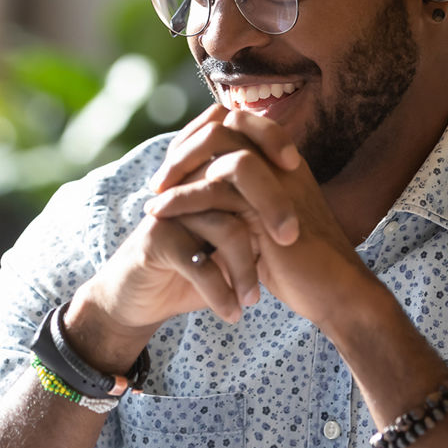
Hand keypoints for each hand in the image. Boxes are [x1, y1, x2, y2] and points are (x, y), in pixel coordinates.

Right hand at [63, 106, 297, 369]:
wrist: (140, 299)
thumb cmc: (193, 267)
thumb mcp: (228, 241)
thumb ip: (255, 217)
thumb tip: (307, 207)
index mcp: (205, 174)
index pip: (239, 134)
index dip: (270, 138)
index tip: (297, 167)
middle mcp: (187, 184)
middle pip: (237, 172)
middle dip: (272, 206)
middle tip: (290, 239)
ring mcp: (171, 210)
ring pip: (226, 226)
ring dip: (246, 268)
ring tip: (254, 299)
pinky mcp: (155, 240)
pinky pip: (200, 263)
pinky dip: (221, 293)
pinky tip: (232, 313)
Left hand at [144, 107, 375, 331]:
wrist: (334, 294)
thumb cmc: (300, 266)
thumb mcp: (265, 225)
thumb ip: (243, 202)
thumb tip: (205, 190)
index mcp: (284, 162)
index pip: (237, 123)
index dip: (200, 136)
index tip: (174, 166)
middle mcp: (282, 162)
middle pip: (225, 124)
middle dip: (184, 147)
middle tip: (159, 179)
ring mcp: (278, 180)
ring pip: (219, 148)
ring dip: (178, 168)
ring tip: (154, 195)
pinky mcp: (268, 207)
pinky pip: (216, 188)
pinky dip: (181, 198)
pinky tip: (159, 213)